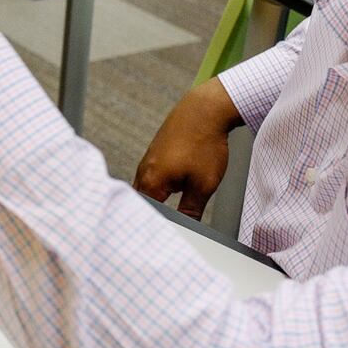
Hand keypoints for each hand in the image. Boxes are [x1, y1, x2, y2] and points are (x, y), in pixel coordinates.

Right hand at [133, 79, 242, 218]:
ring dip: (156, 200)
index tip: (162, 238)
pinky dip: (160, 186)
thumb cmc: (204, 143)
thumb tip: (185, 228)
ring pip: (147, 189)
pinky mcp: (156, 153)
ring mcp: (148, 161)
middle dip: (152, 216)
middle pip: (141, 203)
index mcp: (151, 182)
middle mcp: (143, 171)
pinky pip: (153, 176)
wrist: (205, 110)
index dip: (153, 228)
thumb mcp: (203, 185)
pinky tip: (174, 188)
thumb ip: (190, 210)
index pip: (145, 214)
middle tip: (165, 229)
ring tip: (170, 210)